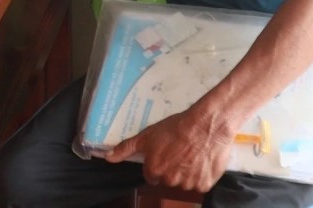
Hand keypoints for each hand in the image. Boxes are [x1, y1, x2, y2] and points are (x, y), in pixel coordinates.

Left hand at [104, 108, 232, 191]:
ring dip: (187, 172)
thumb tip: (107, 157)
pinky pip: (201, 184)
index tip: (165, 153)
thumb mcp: (146, 135)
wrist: (205, 126)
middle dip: (171, 169)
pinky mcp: (205, 185)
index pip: (151, 175)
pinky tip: (202, 159)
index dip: (157, 163)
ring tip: (192, 154)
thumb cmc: (175, 128)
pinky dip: (202, 175)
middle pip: (168, 179)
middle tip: (179, 152)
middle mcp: (169, 180)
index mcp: (154, 170)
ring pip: (185, 182)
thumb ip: (126, 148)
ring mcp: (188, 184)